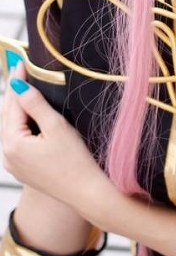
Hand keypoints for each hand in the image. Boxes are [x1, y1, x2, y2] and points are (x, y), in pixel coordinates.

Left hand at [1, 63, 111, 221]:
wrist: (88, 193)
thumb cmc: (77, 161)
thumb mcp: (56, 127)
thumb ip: (35, 103)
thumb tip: (16, 83)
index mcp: (13, 144)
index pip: (13, 104)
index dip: (18, 81)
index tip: (21, 62)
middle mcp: (7, 156)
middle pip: (7, 117)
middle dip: (14, 93)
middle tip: (19, 69)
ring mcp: (14, 165)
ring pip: (10, 129)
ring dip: (16, 109)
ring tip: (23, 88)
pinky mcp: (24, 170)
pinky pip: (17, 141)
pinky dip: (21, 125)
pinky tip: (29, 115)